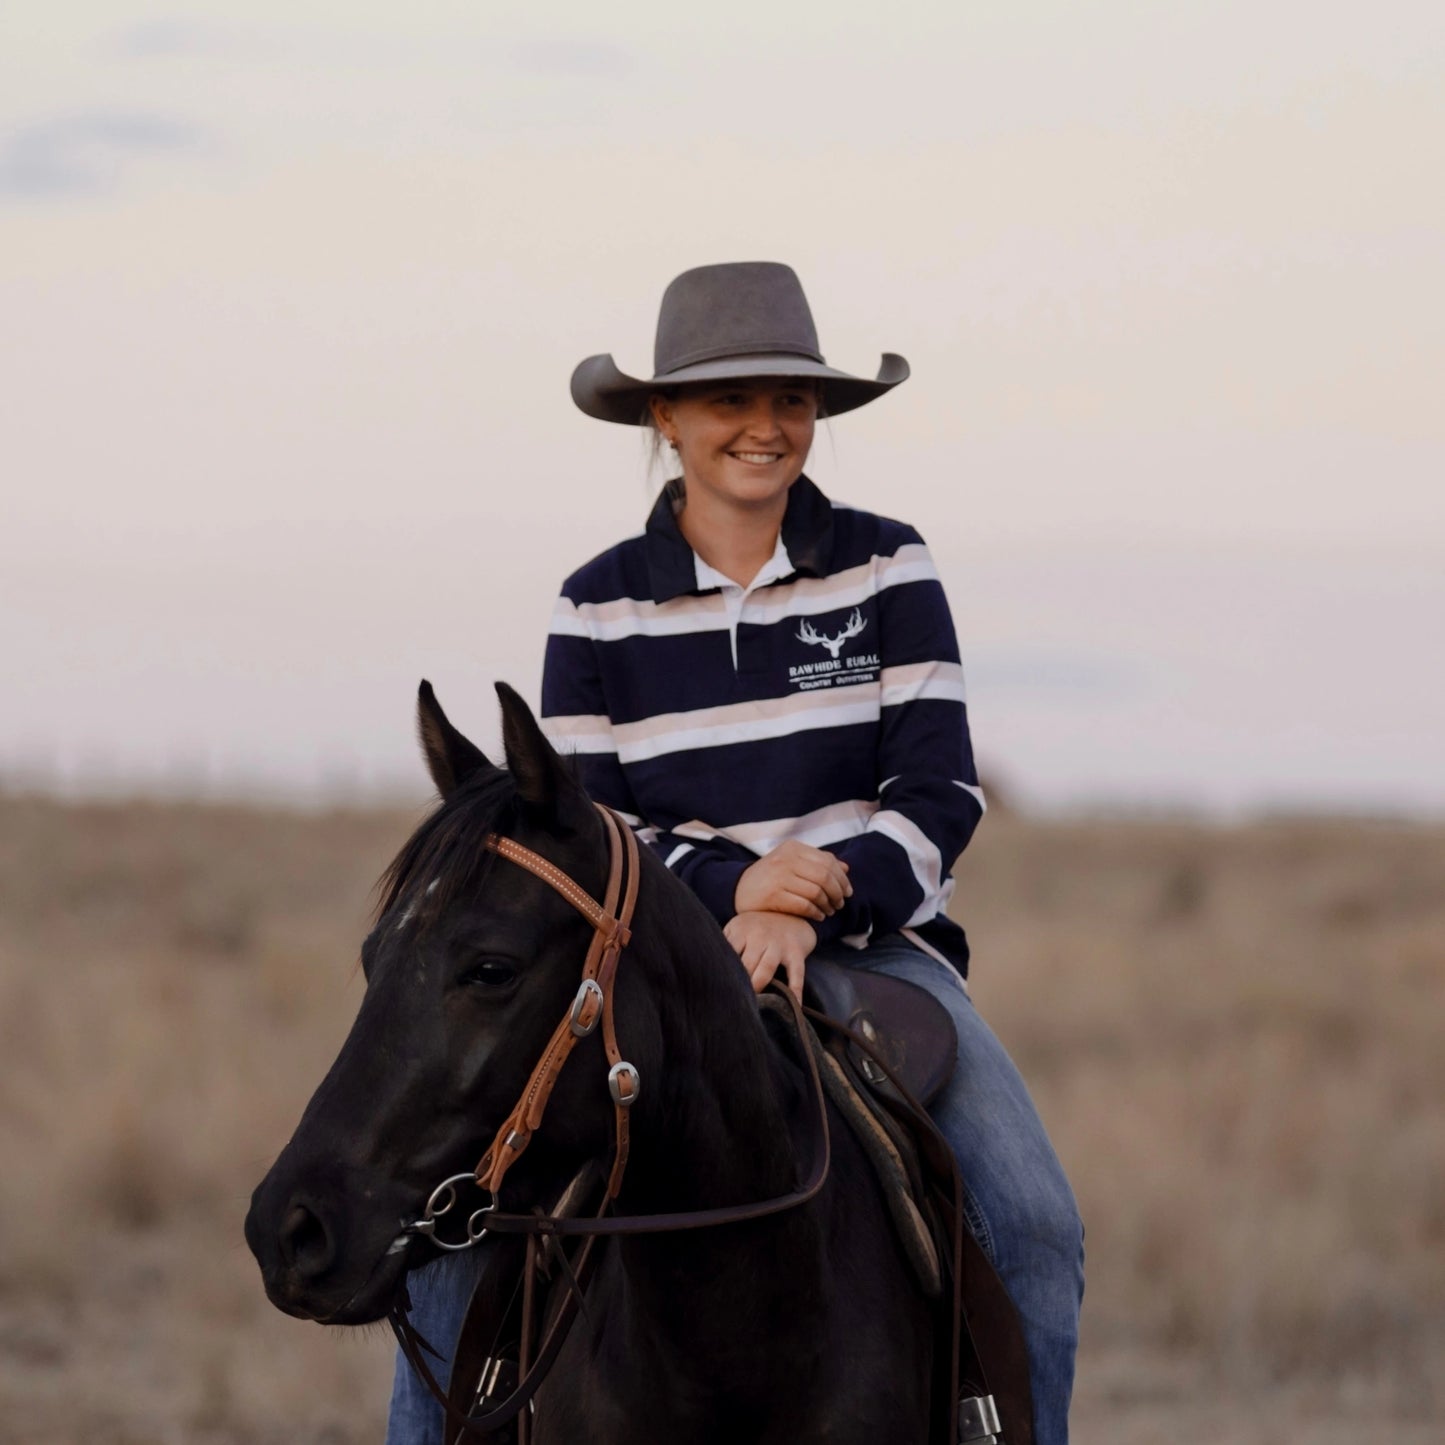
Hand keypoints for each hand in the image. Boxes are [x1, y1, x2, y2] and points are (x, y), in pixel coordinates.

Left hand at [723, 911, 816, 1001]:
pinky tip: (794, 1006)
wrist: (790, 911)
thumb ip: (725, 944)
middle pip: (745, 965)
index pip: (728, 955)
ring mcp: (779, 944)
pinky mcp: (796, 952)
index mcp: (741, 931)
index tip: (716, 989)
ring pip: (765, 969)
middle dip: (739, 984)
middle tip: (732, 1002)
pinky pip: (797, 974)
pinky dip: (795, 991)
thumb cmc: (757, 926)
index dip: (723, 973)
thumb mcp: (738, 927)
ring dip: (758, 986)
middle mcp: (759, 936)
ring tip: (753, 1005)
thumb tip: (707, 968)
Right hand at [734, 840, 850, 920]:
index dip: (842, 879)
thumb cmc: (771, 877)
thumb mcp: (792, 863)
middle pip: (825, 876)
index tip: (847, 891)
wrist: (738, 890)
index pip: (828, 862)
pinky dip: (816, 912)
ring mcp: (778, 877)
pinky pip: (804, 905)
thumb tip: (845, 868)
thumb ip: (817, 863)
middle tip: (840, 904)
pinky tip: (818, 916)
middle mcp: (785, 859)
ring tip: (830, 911)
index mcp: (792, 848)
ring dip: (828, 904)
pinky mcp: (772, 896)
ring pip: (816, 891)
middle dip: (838, 893)